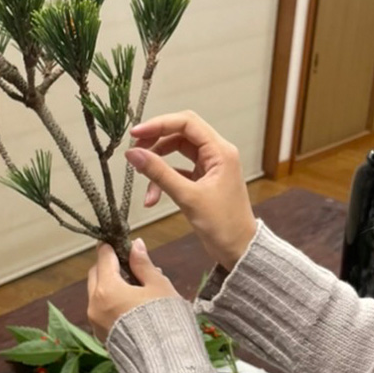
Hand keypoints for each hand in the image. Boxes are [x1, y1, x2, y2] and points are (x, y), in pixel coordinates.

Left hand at [87, 239, 179, 341]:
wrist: (166, 362)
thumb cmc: (166, 320)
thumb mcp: (158, 287)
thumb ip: (143, 265)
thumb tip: (135, 245)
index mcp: (107, 289)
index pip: (104, 257)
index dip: (112, 247)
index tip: (120, 242)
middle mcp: (94, 305)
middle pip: (95, 275)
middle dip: (109, 266)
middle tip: (130, 265)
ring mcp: (96, 323)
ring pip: (97, 294)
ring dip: (110, 285)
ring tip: (136, 287)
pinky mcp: (101, 336)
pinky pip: (101, 311)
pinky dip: (111, 303)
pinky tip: (131, 305)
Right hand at [124, 111, 256, 269]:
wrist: (239, 249)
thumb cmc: (224, 225)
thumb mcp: (188, 197)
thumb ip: (159, 173)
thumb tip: (134, 154)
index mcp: (220, 151)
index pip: (186, 123)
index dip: (159, 124)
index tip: (135, 134)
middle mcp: (216, 153)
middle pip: (179, 134)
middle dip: (155, 143)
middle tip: (134, 153)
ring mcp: (209, 166)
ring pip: (176, 153)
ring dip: (157, 166)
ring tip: (144, 186)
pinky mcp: (203, 179)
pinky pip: (177, 170)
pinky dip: (163, 180)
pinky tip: (153, 197)